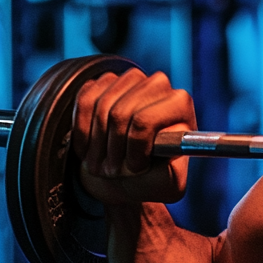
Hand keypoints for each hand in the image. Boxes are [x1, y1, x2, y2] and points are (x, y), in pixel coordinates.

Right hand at [72, 68, 196, 204]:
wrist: (128, 175)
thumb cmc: (153, 178)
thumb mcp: (168, 182)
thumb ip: (172, 168)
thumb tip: (170, 144)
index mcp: (180, 104)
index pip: (144, 120)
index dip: (134, 148)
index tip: (135, 169)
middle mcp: (159, 84)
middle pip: (119, 114)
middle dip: (112, 149)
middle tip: (112, 171)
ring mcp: (130, 79)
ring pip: (99, 108)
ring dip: (96, 144)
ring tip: (101, 165)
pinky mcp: (104, 82)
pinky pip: (84, 101)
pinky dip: (81, 132)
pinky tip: (88, 150)